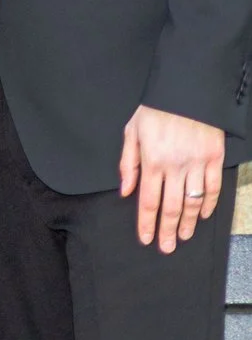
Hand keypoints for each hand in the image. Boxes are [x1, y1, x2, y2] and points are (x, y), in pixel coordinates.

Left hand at [121, 104, 226, 252]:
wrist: (186, 92)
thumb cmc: (155, 111)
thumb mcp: (131, 132)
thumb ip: (128, 163)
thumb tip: (125, 191)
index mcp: (152, 161)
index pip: (147, 200)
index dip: (146, 222)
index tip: (146, 239)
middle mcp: (174, 166)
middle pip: (171, 206)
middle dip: (168, 230)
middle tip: (167, 247)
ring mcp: (196, 163)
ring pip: (192, 201)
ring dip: (189, 222)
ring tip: (184, 236)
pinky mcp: (214, 158)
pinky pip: (213, 187)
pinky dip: (208, 204)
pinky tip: (203, 215)